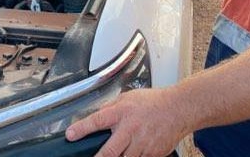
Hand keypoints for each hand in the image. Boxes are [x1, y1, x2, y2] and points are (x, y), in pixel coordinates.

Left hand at [65, 87, 188, 156]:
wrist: (179, 109)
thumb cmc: (154, 102)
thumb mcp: (128, 97)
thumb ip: (111, 107)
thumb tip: (96, 114)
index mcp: (122, 112)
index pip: (97, 120)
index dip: (81, 129)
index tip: (70, 135)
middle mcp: (131, 129)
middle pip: (109, 152)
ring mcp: (142, 144)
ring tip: (119, 151)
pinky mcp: (152, 154)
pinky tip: (135, 150)